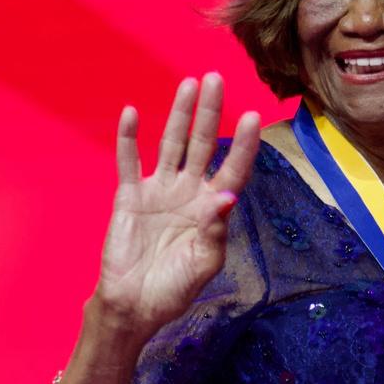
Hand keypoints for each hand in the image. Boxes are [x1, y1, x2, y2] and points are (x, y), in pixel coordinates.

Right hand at [96, 73, 259, 340]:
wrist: (135, 304)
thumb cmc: (175, 288)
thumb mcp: (204, 263)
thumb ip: (215, 230)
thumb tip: (227, 196)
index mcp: (212, 208)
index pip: (233, 169)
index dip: (244, 145)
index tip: (254, 117)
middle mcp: (188, 192)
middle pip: (203, 144)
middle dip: (210, 113)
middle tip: (217, 79)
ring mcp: (159, 190)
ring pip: (171, 143)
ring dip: (180, 114)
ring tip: (189, 84)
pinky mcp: (130, 195)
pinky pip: (129, 161)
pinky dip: (129, 137)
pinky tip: (133, 112)